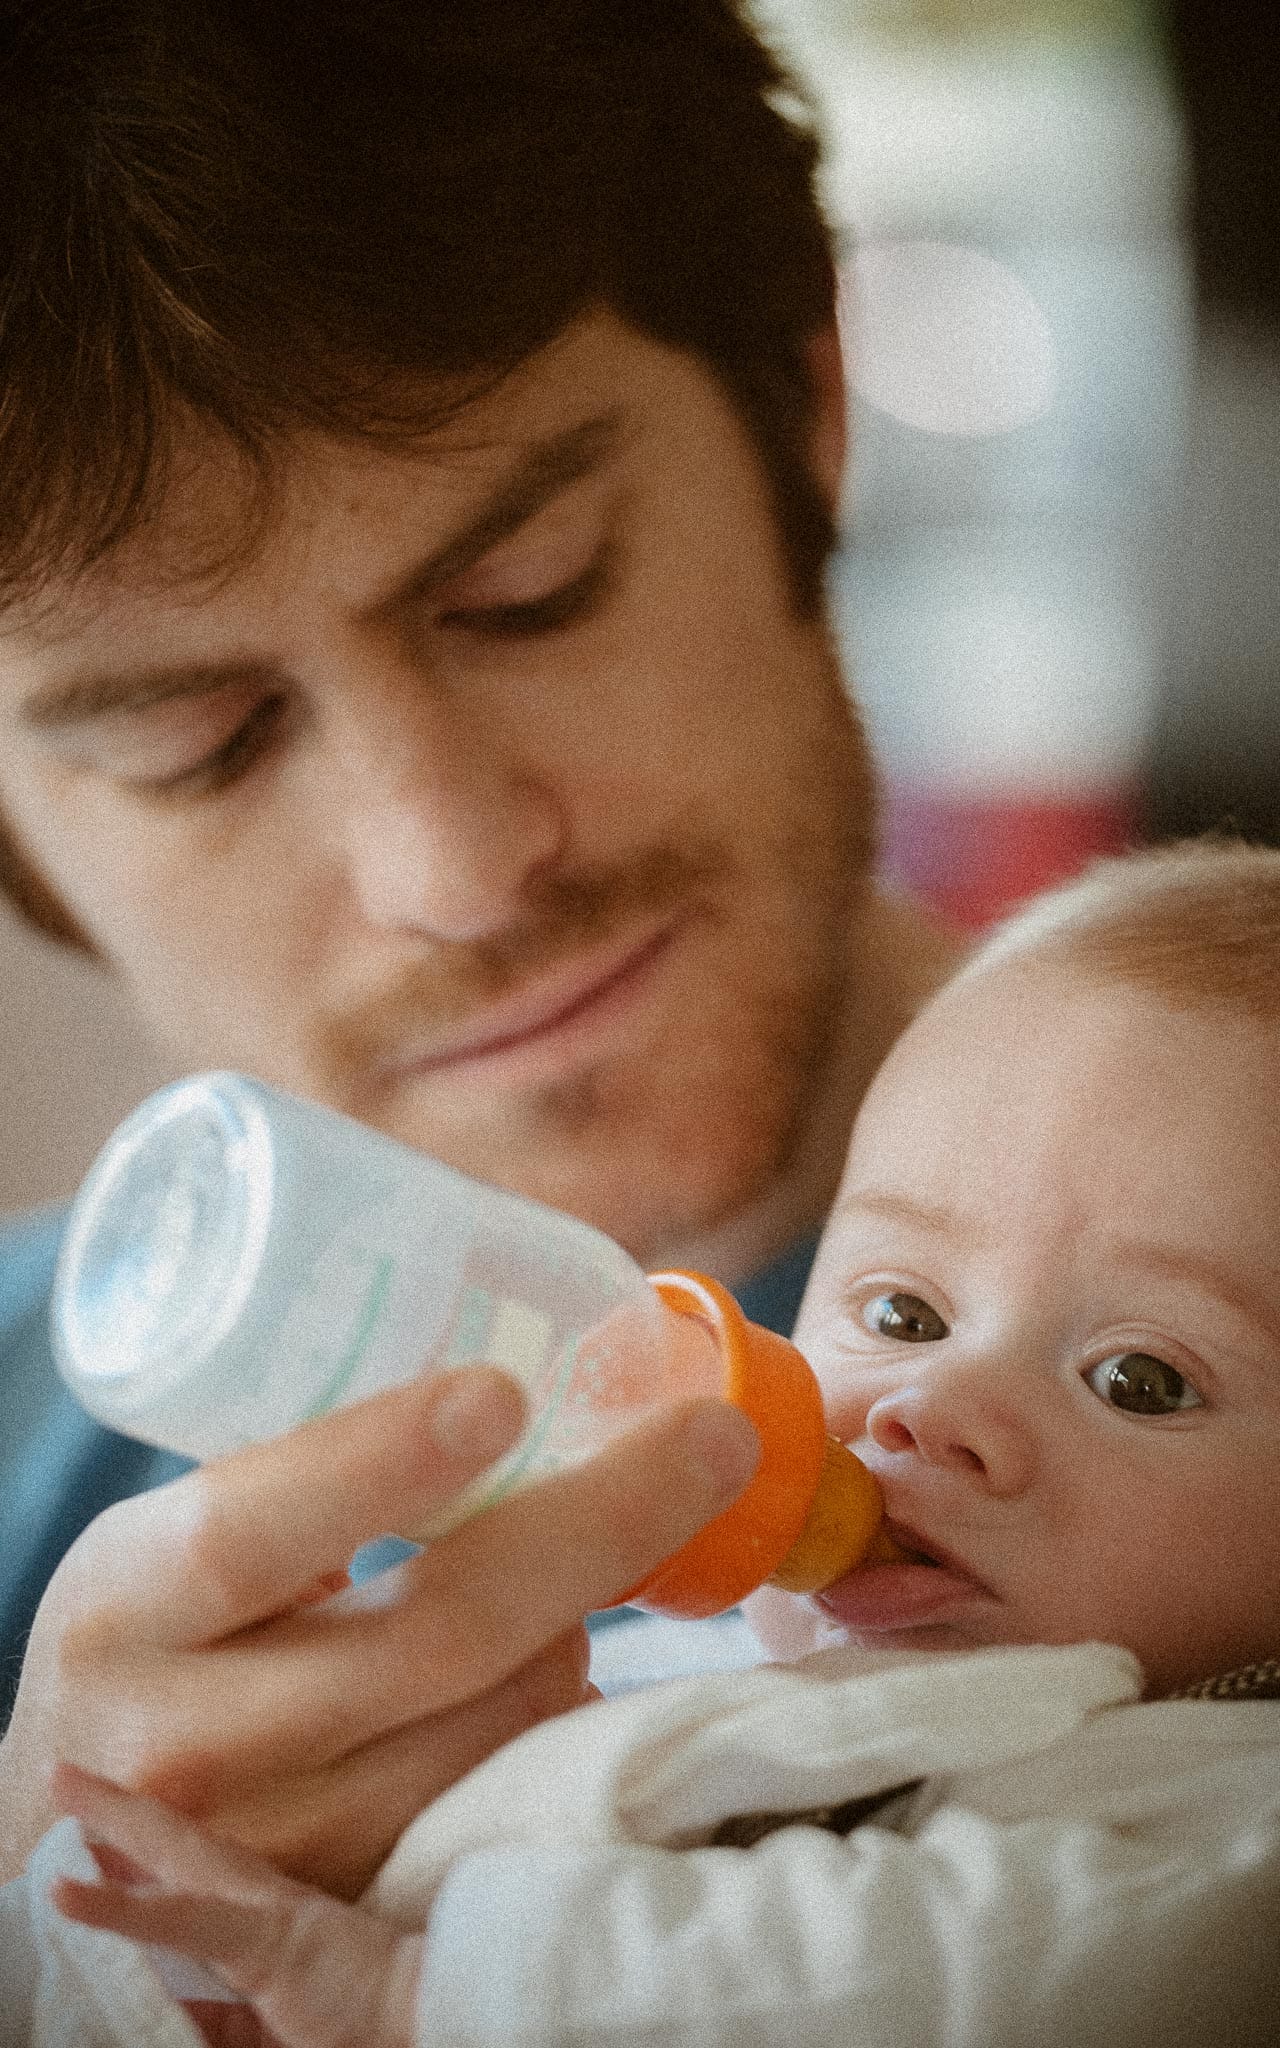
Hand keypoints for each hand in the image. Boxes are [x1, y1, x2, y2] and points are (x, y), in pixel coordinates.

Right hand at [0, 1368, 757, 1893]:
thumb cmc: (164, 1627)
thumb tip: (522, 1372)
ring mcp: (273, 1845)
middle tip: (712, 1442)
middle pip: (435, 1637)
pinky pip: (503, 1786)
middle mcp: (183, 1739)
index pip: (255, 1528)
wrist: (91, 1808)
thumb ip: (317, 1475)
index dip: (383, 1461)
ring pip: (500, 1715)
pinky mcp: (347, 1903)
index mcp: (127, 1601)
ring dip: (577, 1624)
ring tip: (571, 1569)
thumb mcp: (190, 1532)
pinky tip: (545, 1657)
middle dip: (599, 1524)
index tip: (502, 1395)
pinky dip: (551, 1707)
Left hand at [51, 1762, 421, 2047]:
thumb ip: (216, 2016)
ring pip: (178, 1858)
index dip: (140, 1847)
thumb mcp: (266, 2027)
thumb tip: (165, 2007)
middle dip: (120, 1812)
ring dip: (119, 1823)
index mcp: (261, 1921)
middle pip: (177, 1844)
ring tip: (66, 1790)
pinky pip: (187, 1920)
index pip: (188, 1876)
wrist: (432, 2017)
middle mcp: (260, 1901)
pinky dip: (123, 1907)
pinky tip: (70, 1892)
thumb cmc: (357, 2021)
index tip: (96, 1825)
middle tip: (64, 1774)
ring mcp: (266, 1912)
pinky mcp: (268, 1938)